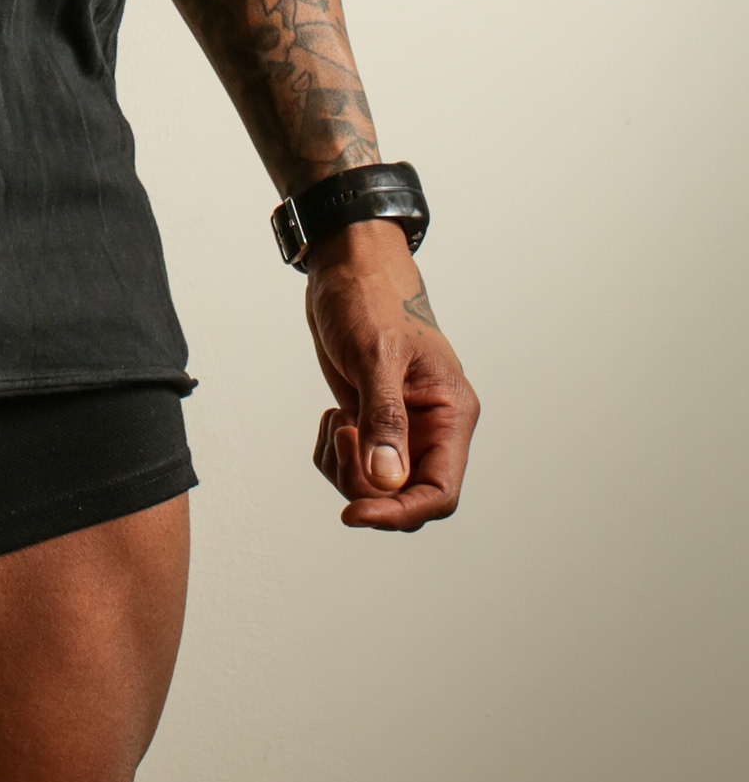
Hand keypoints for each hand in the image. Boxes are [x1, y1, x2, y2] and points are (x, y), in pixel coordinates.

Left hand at [304, 220, 479, 530]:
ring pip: (376, 489)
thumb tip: (387, 481)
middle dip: (365, 485)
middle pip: (405, 498)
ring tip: (336, 421)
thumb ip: (384, 419)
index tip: (354, 513)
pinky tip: (331, 418)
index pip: (439, 493)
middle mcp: (432, 429)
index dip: (399, 512)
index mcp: (451, 414)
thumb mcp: (376, 356)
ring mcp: (402, 430)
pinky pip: (353, 468)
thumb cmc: (369, 298)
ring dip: (345, 467)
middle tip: (341, 435)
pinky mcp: (373, 425)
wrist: (345, 269)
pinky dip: (333, 454)